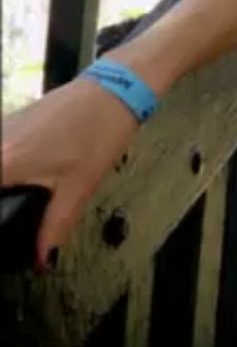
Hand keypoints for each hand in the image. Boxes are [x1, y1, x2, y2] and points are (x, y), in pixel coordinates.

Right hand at [0, 76, 143, 270]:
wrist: (115, 88)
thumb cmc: (99, 131)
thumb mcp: (80, 186)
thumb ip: (55, 226)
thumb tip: (43, 258)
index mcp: (3, 162)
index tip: (2, 223)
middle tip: (8, 213)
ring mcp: (0, 130)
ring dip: (0, 186)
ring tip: (10, 204)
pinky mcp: (9, 124)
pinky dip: (2, 170)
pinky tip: (13, 183)